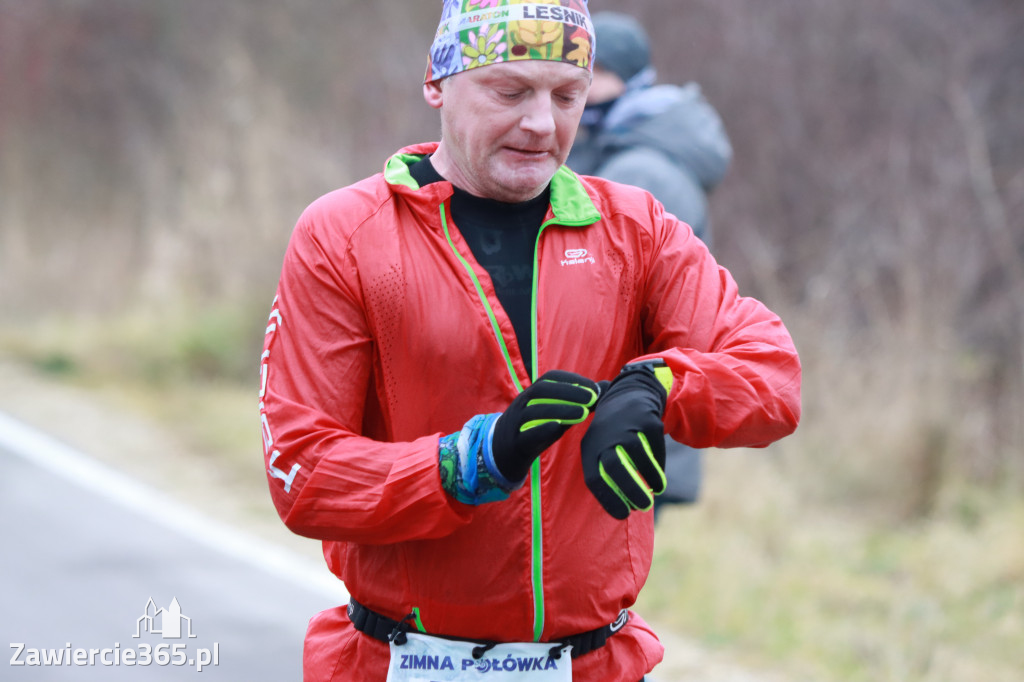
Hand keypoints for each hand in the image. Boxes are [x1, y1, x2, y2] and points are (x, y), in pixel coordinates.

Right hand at [491, 370, 600, 482]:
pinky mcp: (516, 442)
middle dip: (568, 391)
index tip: (593, 387)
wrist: (505, 451)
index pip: (551, 377)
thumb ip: (579, 402)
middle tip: (592, 397)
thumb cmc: (537, 427)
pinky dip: (542, 429)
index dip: (572, 379)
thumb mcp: (558, 412)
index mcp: (533, 393)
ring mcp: (517, 422)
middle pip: (541, 389)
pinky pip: (526, 433)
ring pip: (534, 410)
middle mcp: (523, 403)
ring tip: (583, 412)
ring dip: (560, 409)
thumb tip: (606, 387)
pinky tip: (558, 427)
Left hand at [581, 361, 672, 518]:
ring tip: (656, 490)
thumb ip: (604, 472)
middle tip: (643, 507)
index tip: (623, 515)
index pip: (595, 478)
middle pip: (615, 467)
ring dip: (650, 478)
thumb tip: (619, 505)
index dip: (609, 499)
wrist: (629, 395)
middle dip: (630, 490)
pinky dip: (659, 465)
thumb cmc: (612, 432)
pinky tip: (659, 476)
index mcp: (591, 447)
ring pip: (639, 458)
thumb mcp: (599, 446)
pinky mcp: (646, 421)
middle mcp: (606, 436)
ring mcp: (627, 427)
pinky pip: (655, 448)